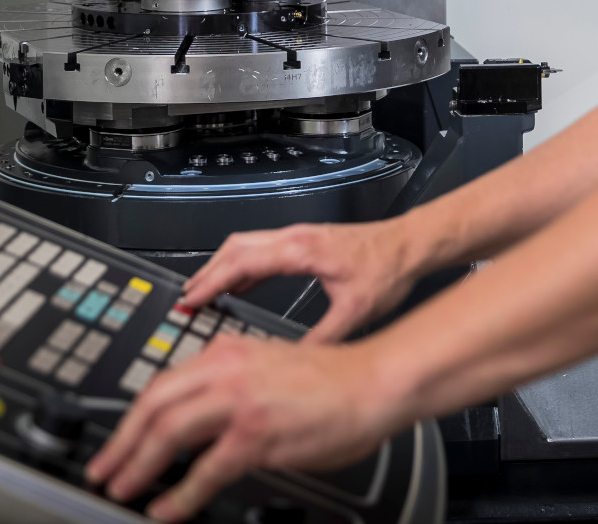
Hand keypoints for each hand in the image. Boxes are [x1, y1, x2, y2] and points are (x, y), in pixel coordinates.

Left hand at [85, 333, 405, 520]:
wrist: (372, 382)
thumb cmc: (330, 381)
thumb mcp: (265, 367)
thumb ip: (227, 385)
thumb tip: (196, 420)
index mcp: (224, 351)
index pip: (160, 383)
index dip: (131, 417)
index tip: (117, 440)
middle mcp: (224, 370)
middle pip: (152, 404)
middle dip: (120, 442)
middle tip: (103, 468)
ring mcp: (238, 401)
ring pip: (167, 431)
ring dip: (137, 464)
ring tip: (122, 488)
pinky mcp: (256, 434)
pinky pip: (205, 469)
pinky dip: (180, 494)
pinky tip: (166, 508)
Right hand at [181, 220, 418, 343]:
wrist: (409, 245)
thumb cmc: (388, 269)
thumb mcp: (355, 311)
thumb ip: (322, 338)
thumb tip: (294, 361)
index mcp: (300, 251)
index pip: (242, 262)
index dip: (212, 281)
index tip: (193, 299)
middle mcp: (294, 237)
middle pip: (235, 248)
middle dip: (207, 273)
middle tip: (188, 299)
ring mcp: (297, 236)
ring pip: (245, 244)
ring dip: (221, 267)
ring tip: (205, 293)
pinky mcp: (303, 241)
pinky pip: (261, 248)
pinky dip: (241, 266)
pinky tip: (240, 286)